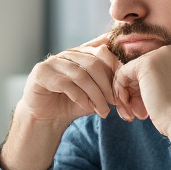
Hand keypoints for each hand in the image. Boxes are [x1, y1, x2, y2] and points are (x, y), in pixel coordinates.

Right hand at [16, 33, 134, 125]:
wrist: (46, 117)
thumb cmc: (72, 104)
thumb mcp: (94, 93)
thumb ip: (108, 84)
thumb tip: (129, 83)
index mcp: (82, 53)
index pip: (103, 52)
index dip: (116, 68)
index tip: (124, 87)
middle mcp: (67, 54)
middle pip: (93, 62)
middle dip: (107, 85)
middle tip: (115, 103)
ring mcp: (52, 62)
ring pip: (81, 74)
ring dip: (95, 95)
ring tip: (103, 111)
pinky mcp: (41, 74)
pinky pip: (66, 83)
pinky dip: (80, 97)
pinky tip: (86, 106)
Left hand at [113, 44, 170, 140]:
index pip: (164, 66)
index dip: (159, 86)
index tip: (158, 104)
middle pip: (150, 68)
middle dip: (143, 91)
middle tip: (141, 112)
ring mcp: (162, 54)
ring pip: (136, 72)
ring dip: (132, 94)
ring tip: (135, 113)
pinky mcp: (146, 64)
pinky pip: (124, 73)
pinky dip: (121, 90)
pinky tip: (126, 107)